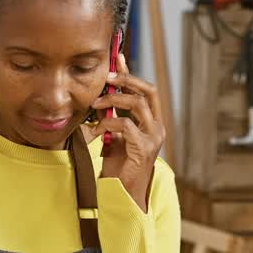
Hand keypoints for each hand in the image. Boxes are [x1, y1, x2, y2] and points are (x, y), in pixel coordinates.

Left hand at [90, 53, 164, 212]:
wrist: (124, 194)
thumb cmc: (120, 166)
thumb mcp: (115, 136)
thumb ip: (112, 117)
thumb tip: (100, 97)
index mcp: (152, 122)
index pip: (145, 90)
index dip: (131, 73)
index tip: (117, 58)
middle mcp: (157, 127)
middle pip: (147, 90)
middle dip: (126, 79)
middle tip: (106, 76)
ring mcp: (153, 137)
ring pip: (138, 104)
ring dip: (114, 99)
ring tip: (95, 104)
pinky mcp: (143, 148)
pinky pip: (125, 125)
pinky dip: (108, 123)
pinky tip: (96, 132)